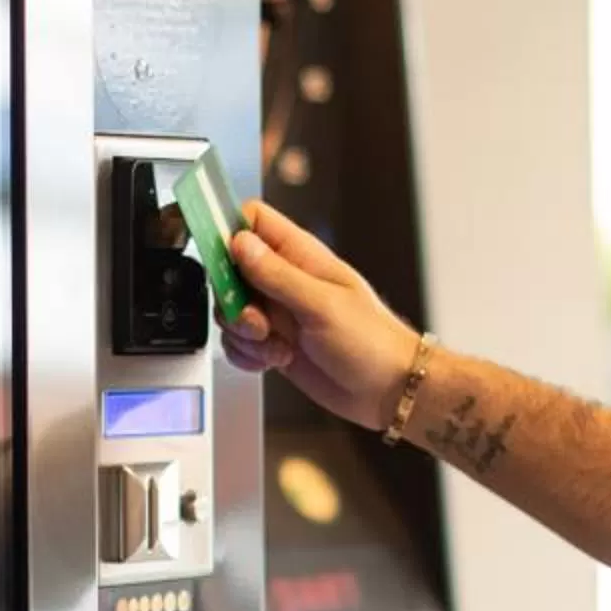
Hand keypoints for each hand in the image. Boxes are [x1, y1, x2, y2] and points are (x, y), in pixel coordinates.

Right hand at [221, 201, 423, 430]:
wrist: (388, 390)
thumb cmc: (372, 342)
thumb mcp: (322, 304)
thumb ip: (277, 274)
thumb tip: (240, 242)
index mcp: (300, 255)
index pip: (252, 220)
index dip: (228, 231)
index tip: (222, 260)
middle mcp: (285, 279)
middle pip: (229, 270)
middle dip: (232, 300)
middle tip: (258, 322)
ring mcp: (278, 311)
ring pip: (230, 310)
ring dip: (242, 334)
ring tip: (274, 346)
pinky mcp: (274, 341)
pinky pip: (239, 342)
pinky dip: (246, 355)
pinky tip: (272, 361)